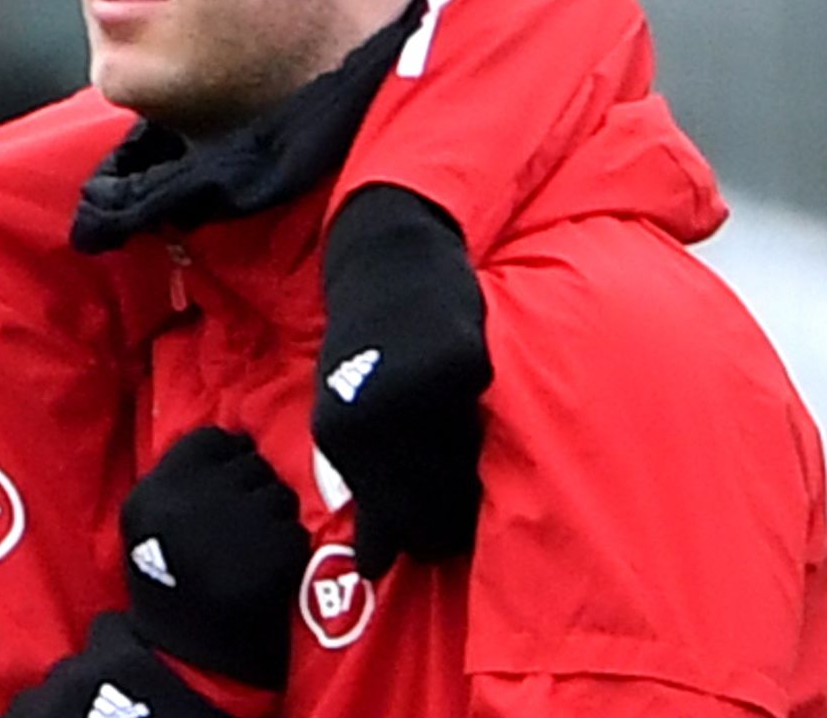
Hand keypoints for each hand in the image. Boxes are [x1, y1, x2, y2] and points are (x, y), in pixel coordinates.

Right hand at [120, 426, 310, 691]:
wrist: (189, 658)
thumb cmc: (169, 584)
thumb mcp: (148, 521)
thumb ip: (179, 477)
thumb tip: (236, 437)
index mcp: (156, 490)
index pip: (213, 439)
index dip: (226, 463)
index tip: (223, 492)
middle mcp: (195, 500)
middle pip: (251, 463)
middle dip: (252, 490)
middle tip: (240, 528)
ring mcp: (239, 524)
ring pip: (280, 494)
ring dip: (275, 518)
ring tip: (253, 550)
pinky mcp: (278, 552)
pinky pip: (296, 529)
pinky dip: (289, 549)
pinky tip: (269, 571)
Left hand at [313, 184, 490, 577]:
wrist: (388, 262)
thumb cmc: (367, 344)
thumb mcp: (346, 411)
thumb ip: (362, 481)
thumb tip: (372, 565)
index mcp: (339, 433)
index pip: (390, 515)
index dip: (411, 540)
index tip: (426, 549)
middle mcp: (373, 417)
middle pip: (429, 502)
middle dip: (445, 522)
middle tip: (459, 526)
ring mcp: (418, 391)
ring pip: (464, 467)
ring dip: (470, 481)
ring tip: (470, 472)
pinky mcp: (460, 364)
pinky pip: (486, 418)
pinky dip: (486, 426)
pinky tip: (476, 415)